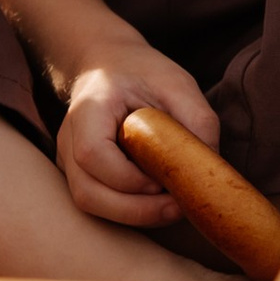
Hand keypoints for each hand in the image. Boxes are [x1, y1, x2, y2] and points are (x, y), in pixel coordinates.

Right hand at [58, 39, 223, 227]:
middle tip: (176, 208)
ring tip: (169, 207)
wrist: (107, 65)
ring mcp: (68, 158)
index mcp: (90, 108)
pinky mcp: (78, 173)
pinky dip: (127, 209)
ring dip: (132, 215)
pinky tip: (155, 201)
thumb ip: (198, 121)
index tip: (163, 181)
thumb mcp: (177, 84)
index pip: (92, 153)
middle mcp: (69, 137)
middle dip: (134, 210)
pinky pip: (97, 202)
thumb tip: (211, 168)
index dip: (128, 178)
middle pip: (87, 192)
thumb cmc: (141, 73)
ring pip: (89, 202)